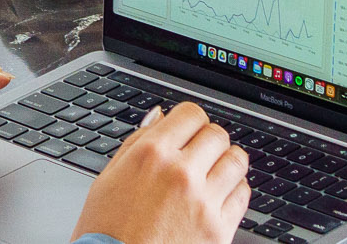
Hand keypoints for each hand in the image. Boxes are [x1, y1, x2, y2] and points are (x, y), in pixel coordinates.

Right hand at [70, 102, 250, 243]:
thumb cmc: (104, 231)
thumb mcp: (108, 178)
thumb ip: (137, 142)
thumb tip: (159, 116)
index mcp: (151, 154)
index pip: (192, 113)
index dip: (191, 121)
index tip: (189, 131)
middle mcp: (180, 172)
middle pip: (217, 134)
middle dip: (208, 141)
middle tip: (199, 155)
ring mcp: (202, 201)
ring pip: (236, 160)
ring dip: (226, 162)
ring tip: (214, 173)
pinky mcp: (218, 229)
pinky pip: (242, 194)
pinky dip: (234, 190)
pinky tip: (219, 196)